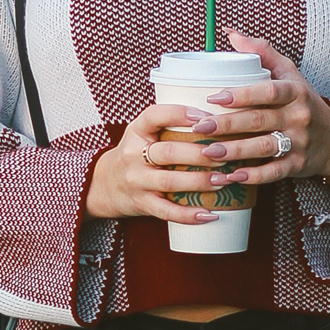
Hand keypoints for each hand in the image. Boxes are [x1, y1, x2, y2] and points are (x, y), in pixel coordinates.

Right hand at [85, 101, 229, 223]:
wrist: (104, 185)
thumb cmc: (135, 154)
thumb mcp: (142, 133)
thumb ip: (168, 124)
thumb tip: (216, 117)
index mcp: (136, 131)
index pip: (155, 116)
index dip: (181, 114)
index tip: (206, 116)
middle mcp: (133, 155)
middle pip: (168, 152)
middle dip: (200, 154)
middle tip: (225, 154)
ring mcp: (136, 181)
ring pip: (170, 182)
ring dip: (200, 181)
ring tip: (224, 179)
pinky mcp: (142, 204)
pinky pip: (166, 212)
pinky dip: (188, 215)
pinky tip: (209, 215)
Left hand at [189, 29, 329, 190]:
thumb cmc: (304, 102)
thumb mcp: (291, 75)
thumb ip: (263, 53)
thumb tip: (230, 33)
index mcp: (295, 92)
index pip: (268, 91)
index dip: (242, 94)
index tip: (214, 96)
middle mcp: (298, 117)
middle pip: (259, 120)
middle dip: (228, 125)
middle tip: (199, 127)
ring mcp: (298, 143)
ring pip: (264, 147)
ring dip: (235, 151)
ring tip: (207, 153)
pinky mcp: (296, 165)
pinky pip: (273, 172)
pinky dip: (252, 176)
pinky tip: (231, 176)